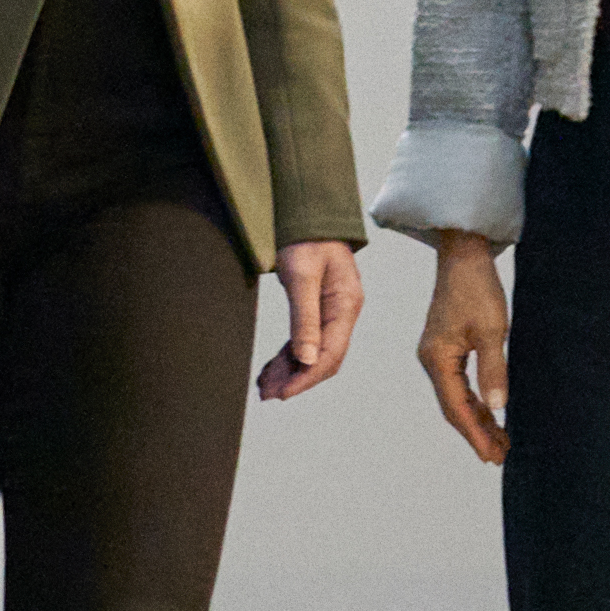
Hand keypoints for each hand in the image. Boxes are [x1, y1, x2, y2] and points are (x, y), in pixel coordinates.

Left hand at [264, 237, 367, 401]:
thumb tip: (306, 359)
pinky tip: (271, 369)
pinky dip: (289, 357)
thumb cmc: (307, 240)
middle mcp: (343, 313)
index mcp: (345, 306)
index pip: (330, 353)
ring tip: (264, 386)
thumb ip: (304, 319)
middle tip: (267, 394)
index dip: (307, 377)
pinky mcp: (319, 310)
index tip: (283, 393)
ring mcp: (332, 313)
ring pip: (314, 353)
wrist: (310, 216)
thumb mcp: (301, 277)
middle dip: (297, 379)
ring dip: (290, 371)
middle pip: (324, 358)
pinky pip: (305, 341)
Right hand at [418, 233, 513, 468]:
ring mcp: (437, 355)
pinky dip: (475, 400)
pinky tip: (490, 412)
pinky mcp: (446, 348)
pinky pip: (459, 383)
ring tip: (499, 441)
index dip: (475, 434)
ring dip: (477, 419)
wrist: (464, 256)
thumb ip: (494, 369)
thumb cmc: (477, 288)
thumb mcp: (493, 330)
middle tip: (499, 456)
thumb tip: (497, 407)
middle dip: (476, 432)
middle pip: (454, 407)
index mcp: (437, 358)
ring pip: (457, 397)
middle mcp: (432, 360)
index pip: (456, 408)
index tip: (491, 455)